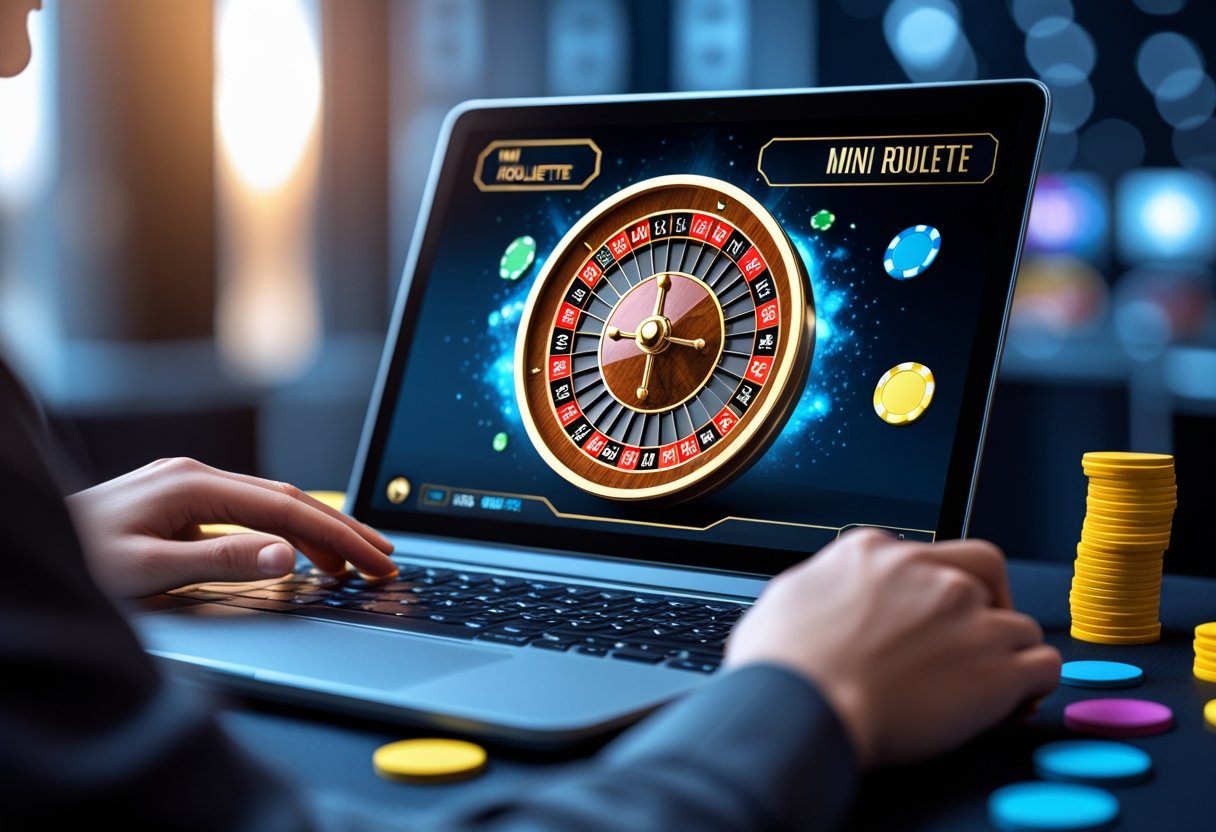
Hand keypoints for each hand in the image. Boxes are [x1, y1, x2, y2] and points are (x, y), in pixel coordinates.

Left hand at [65, 458, 396, 597]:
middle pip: (290, 499)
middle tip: (386, 558)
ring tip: (357, 560)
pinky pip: (252, 512)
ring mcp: (190, 485)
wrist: (23, 548)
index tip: (375, 559)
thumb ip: (218, 562)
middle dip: (343, 529)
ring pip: (275, 503)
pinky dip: (287, 531)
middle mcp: (196, 475)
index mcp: (193, 484)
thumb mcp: (144, 571)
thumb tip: (286, 556)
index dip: (339, 535)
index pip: (287, 508)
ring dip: (320, 530)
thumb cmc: (74, 560)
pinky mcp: (184, 501)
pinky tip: (301, 551)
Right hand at [724, 528, 1059, 767]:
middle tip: (970, 642)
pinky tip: (1016, 701)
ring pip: (1019, 624)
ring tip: (989, 684)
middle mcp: (930, 575)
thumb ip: (827, 585)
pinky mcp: (995, 670)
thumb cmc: (783, 663)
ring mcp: (968, 619)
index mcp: (875, 552)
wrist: (802, 706)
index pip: (931, 556)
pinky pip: (1043, 665)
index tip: (932, 618)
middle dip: (984, 609)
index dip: (937, 590)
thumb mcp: (789, 595)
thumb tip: (832, 598)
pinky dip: (1035, 684)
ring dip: (1007, 652)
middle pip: (984, 580)